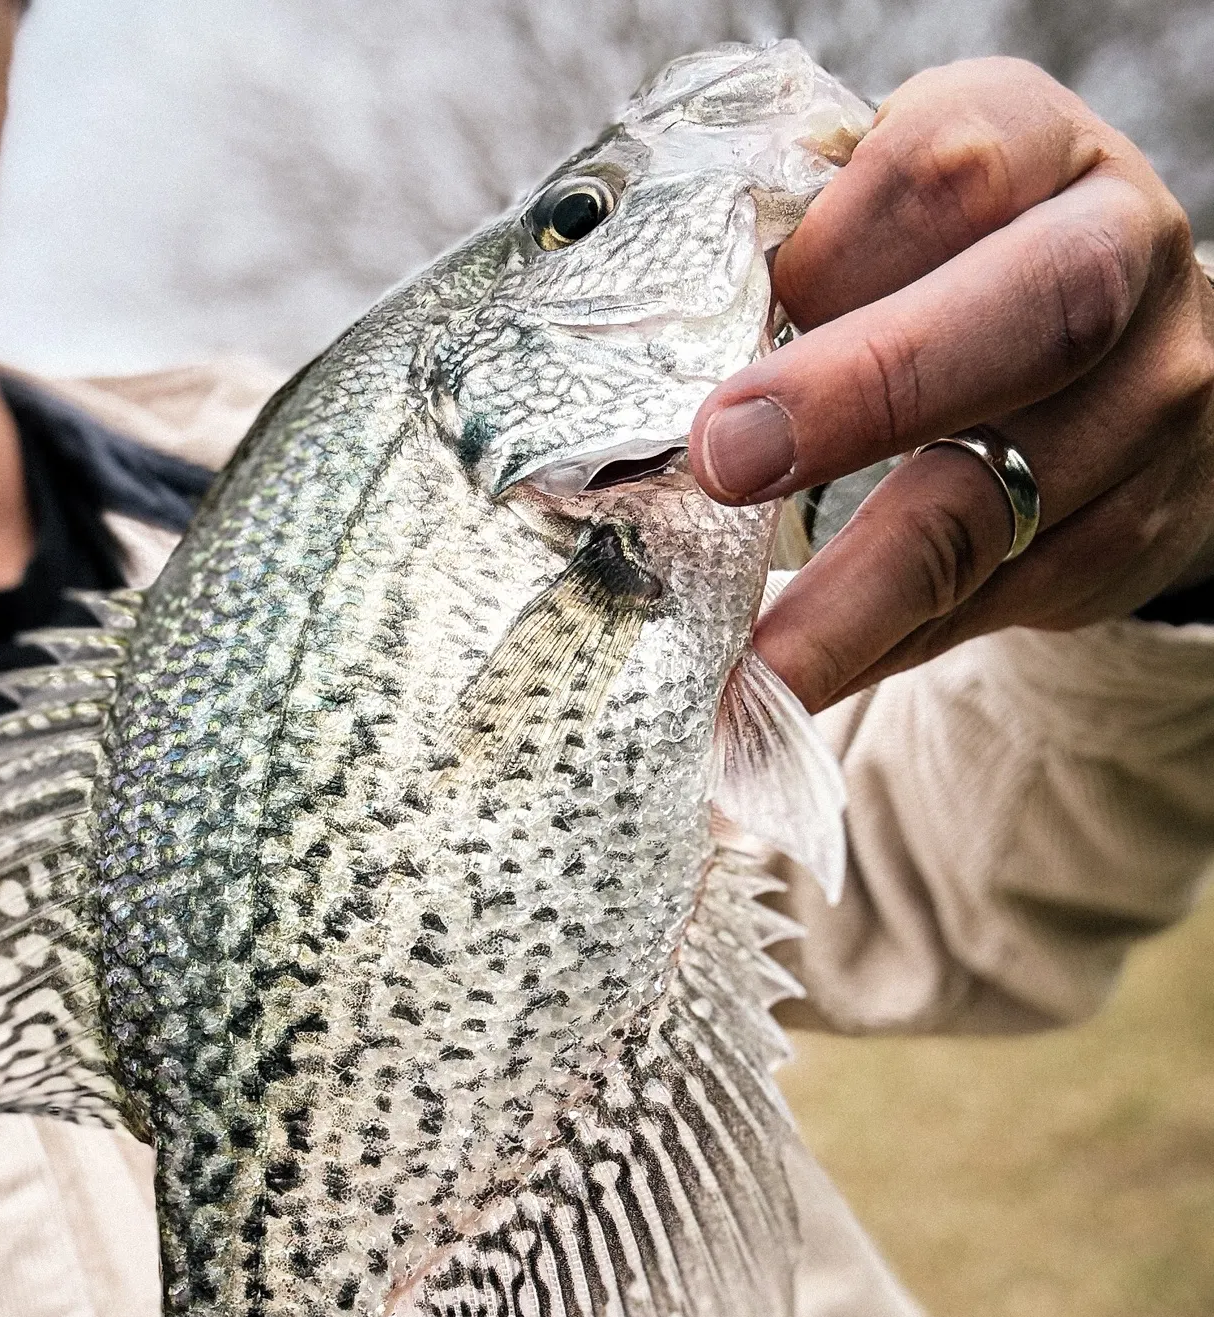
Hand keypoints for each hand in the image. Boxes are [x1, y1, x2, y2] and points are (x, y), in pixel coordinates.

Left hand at [688, 58, 1213, 711]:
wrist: (1125, 362)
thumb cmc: (955, 271)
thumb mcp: (896, 216)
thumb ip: (810, 253)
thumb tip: (653, 368)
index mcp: (1041, 153)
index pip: (946, 173)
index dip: (837, 246)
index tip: (733, 314)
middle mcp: (1119, 266)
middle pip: (1031, 319)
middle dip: (868, 392)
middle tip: (725, 464)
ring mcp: (1138, 413)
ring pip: (996, 508)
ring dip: (856, 600)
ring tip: (749, 667)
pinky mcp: (1117, 536)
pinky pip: (987, 606)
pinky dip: (874, 651)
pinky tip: (791, 688)